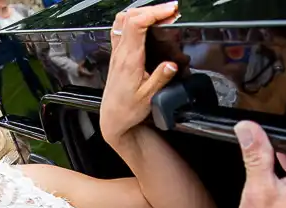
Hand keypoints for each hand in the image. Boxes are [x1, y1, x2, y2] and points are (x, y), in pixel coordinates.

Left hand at [99, 2, 179, 146]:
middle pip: (131, 16)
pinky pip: (120, 28)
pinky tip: (145, 23)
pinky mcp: (117, 55)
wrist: (112, 119)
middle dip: (153, 9)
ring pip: (123, 20)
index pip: (137, 24)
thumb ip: (160, 79)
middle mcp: (120, 53)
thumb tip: (172, 64)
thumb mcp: (148, 97)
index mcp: (129, 59)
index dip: (154, 12)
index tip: (171, 10)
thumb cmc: (127, 110)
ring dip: (142, 12)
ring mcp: (117, 52)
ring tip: (160, 14)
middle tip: (171, 10)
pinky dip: (134, 19)